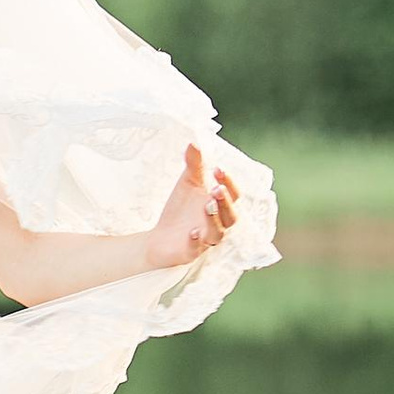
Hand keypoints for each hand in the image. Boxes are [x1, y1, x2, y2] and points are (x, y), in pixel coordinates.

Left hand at [142, 141, 239, 273]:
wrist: (159, 236)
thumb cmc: (181, 210)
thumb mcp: (187, 184)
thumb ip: (194, 165)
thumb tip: (194, 141)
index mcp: (220, 205)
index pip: (234, 195)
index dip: (229, 183)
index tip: (218, 169)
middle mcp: (218, 224)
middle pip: (231, 216)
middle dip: (225, 202)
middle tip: (216, 189)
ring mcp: (206, 240)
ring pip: (218, 233)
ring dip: (214, 219)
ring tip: (207, 205)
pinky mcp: (191, 252)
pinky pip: (197, 248)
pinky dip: (196, 241)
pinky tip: (192, 232)